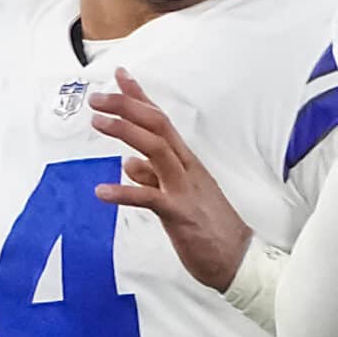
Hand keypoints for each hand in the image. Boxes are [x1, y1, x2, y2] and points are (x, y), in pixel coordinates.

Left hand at [91, 69, 250, 290]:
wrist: (240, 260)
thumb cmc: (210, 229)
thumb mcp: (179, 196)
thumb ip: (154, 177)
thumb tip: (129, 164)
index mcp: (186, 162)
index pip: (161, 121)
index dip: (139, 97)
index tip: (120, 76)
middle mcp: (186, 169)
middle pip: (157, 125)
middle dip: (127, 106)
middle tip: (98, 97)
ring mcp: (184, 189)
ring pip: (155, 149)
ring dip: (125, 131)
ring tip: (98, 122)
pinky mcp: (180, 214)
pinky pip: (149, 198)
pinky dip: (124, 192)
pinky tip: (102, 192)